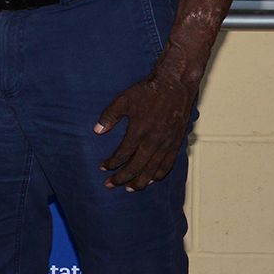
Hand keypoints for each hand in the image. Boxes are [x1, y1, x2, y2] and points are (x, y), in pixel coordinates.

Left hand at [94, 70, 196, 190]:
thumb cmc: (147, 91)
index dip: (112, 163)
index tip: (103, 168)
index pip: (122, 154)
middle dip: (122, 178)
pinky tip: (153, 179)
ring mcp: (167, 143)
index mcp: (138, 132)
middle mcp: (153, 141)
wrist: (175, 85)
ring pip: (153, 169)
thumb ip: (109, 117)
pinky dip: (160, 174)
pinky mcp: (176, 142)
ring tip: (131, 188)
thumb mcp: (123, 100)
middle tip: (111, 185)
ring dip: (141, 181)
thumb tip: (97, 131)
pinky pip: (169, 164)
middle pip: (136, 167)